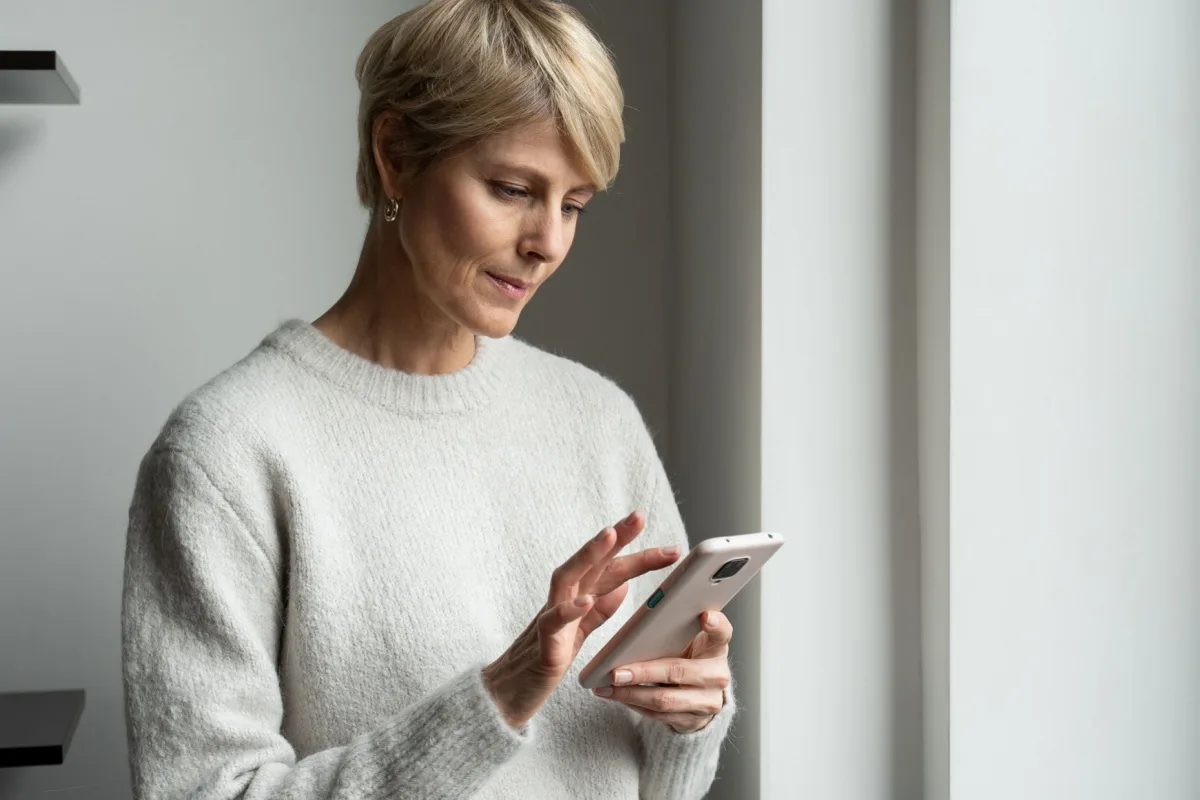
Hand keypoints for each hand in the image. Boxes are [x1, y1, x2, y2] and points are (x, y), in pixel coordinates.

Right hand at [481, 511, 680, 728]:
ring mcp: (549, 618)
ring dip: (588, 555)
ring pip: (567, 578)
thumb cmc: (544, 660)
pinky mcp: (542, 643)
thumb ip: (600, 610)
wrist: (509, 694)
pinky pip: (553, 622)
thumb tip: (623, 586)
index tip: (669, 546)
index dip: (635, 553)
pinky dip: (569, 609)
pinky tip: (586, 600)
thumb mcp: (580, 633)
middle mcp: (562, 600)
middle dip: (615, 537)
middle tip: (639, 516)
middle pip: (590, 561)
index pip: (608, 568)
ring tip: (610, 536)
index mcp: (576, 598)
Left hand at [592, 610, 731, 732]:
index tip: (705, 616)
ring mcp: (707, 702)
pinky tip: (617, 696)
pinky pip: (659, 716)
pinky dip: (634, 705)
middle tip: (616, 672)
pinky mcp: (693, 721)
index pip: (722, 633)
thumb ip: (675, 631)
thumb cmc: (689, 656)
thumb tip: (637, 627)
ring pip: (665, 700)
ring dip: (631, 694)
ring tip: (607, 687)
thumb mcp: (690, 640)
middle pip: (678, 672)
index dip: (715, 624)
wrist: (703, 692)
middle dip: (643, 673)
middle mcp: (717, 675)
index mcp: (716, 647)